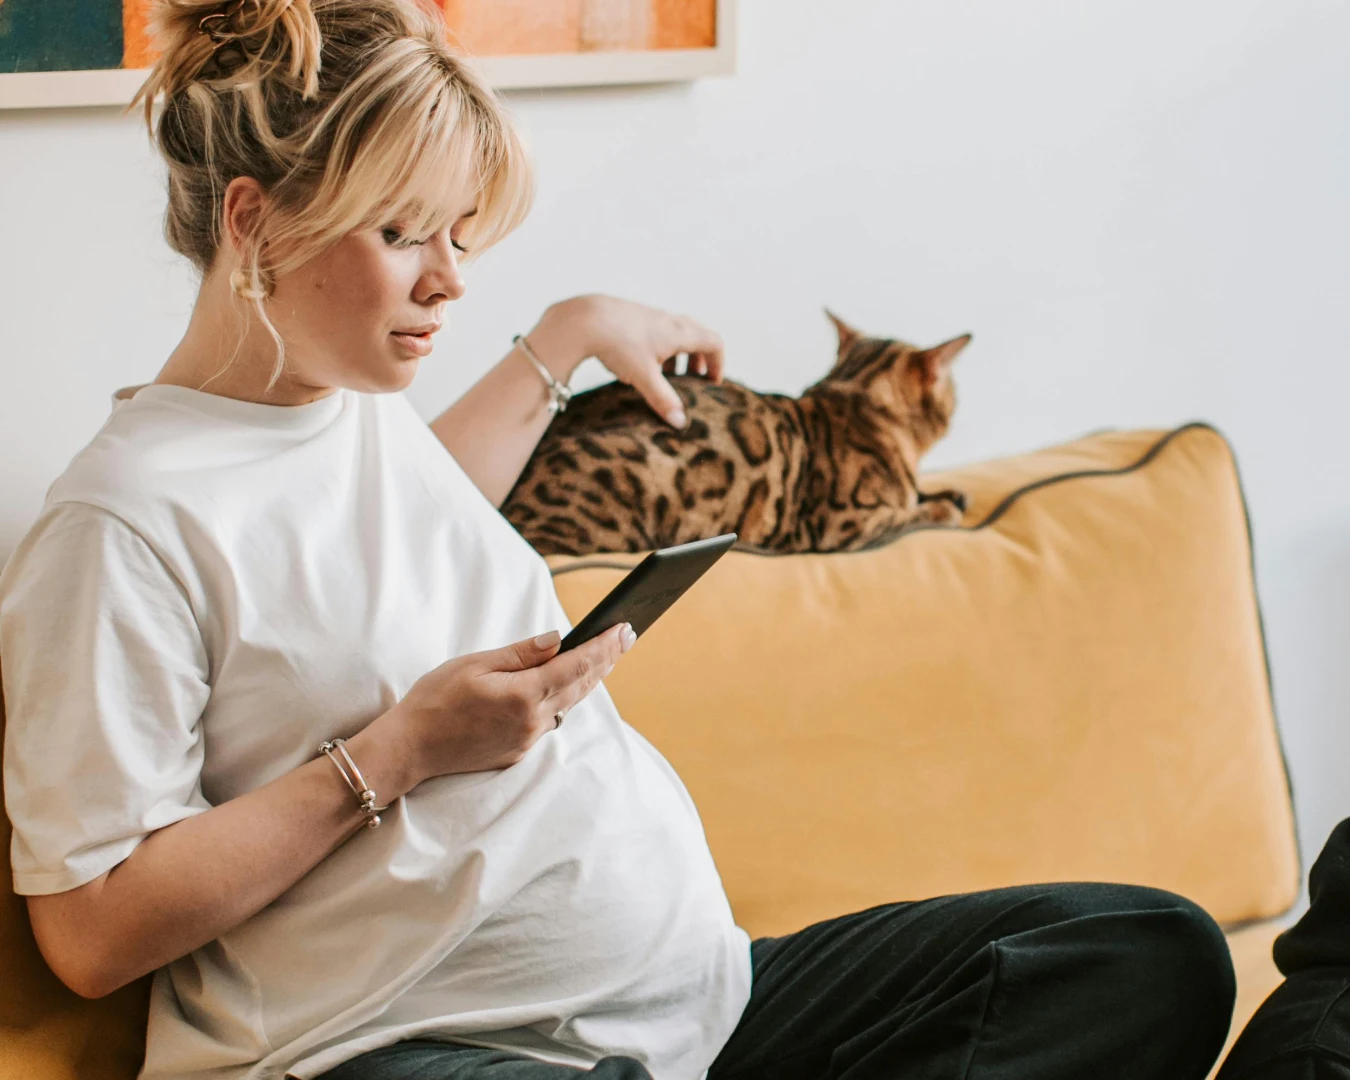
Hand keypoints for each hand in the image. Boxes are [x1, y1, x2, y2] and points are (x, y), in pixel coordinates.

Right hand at [387, 622, 636, 782]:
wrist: (410, 748)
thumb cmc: (435, 700)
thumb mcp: (474, 665)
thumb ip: (520, 654)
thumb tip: (558, 640)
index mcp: (523, 695)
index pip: (577, 666)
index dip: (604, 646)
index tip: (624, 628)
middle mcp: (532, 721)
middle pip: (582, 686)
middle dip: (607, 659)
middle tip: (626, 635)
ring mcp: (527, 740)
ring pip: (569, 704)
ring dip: (589, 679)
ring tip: (606, 655)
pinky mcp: (518, 751)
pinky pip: (550, 719)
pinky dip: (564, 698)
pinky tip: (568, 684)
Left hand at [530, 295, 724, 428]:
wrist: (584, 319)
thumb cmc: (618, 344)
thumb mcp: (643, 377)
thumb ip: (663, 400)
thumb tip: (680, 423)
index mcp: (679, 333)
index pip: (714, 343)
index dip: (718, 364)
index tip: (711, 383)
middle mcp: (669, 321)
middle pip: (699, 335)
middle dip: (701, 357)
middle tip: (695, 378)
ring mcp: (651, 315)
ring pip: (677, 331)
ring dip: (680, 351)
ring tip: (669, 373)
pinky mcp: (634, 315)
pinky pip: (658, 330)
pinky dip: (661, 346)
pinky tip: (643, 362)